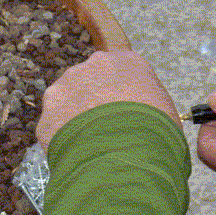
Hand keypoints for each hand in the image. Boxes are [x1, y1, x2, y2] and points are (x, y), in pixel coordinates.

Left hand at [36, 51, 179, 148]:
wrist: (124, 153)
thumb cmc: (155, 131)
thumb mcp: (166, 110)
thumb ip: (149, 102)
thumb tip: (143, 113)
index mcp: (128, 62)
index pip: (122, 71)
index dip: (123, 94)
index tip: (125, 113)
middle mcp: (96, 65)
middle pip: (93, 81)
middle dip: (96, 102)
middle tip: (106, 128)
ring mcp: (68, 85)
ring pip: (69, 99)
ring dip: (76, 117)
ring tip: (90, 143)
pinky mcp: (50, 110)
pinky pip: (54, 124)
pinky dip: (62, 138)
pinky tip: (76, 153)